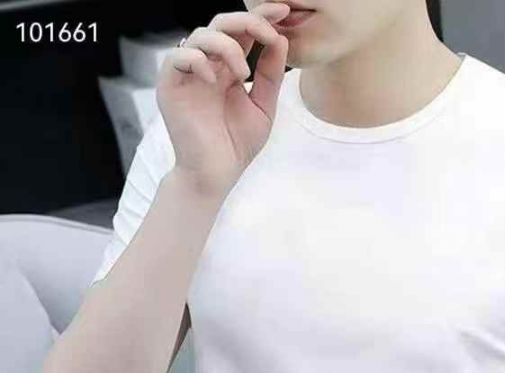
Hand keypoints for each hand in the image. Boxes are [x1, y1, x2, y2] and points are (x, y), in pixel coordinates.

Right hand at [156, 2, 290, 196]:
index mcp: (227, 69)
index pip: (242, 33)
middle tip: (269, 31)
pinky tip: (215, 78)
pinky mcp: (170, 87)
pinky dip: (198, 60)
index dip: (261, 17)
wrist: (216, 175)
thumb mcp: (263, 107)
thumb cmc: (236, 146)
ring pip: (201, 35)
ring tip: (242, 74)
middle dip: (248, 21)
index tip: (284, 11)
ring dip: (227, 46)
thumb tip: (280, 38)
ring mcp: (188, 75)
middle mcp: (207, 66)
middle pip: (221, 23)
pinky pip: (177, 57)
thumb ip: (270, 75)